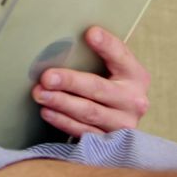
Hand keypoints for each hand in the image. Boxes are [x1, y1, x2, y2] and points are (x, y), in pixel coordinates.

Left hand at [31, 26, 150, 136]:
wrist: (121, 118)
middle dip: (70, 81)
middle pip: (99, 88)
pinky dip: (63, 121)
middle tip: (47, 77)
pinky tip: (47, 111)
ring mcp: (124, 123)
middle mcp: (134, 100)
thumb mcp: (112, 68)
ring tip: (40, 93)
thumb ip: (98, 55)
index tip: (90, 33)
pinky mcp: (111, 142)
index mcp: (136, 75)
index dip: (106, 45)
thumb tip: (65, 37)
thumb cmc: (110, 85)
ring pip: (89, 112)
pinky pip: (84, 132)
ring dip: (61, 102)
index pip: (121, 56)